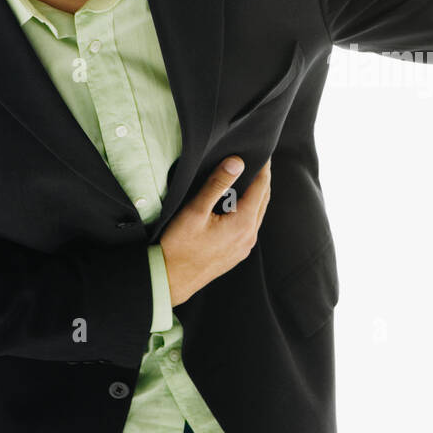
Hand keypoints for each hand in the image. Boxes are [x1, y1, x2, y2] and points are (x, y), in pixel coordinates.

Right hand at [159, 156, 271, 305]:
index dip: (264, 168)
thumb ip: (217, 184)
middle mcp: (249, 236)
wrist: (168, 280)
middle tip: (258, 162)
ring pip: (256, 214)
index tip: (264, 153)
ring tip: (247, 178)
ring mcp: (244, 247)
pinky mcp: (236, 254)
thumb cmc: (178, 247)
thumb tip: (237, 162)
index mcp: (244, 223)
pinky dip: (247, 211)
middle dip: (262, 180)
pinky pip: (249, 226)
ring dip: (255, 196)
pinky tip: (235, 205)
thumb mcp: (195, 211)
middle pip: (263, 200)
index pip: (261, 188)